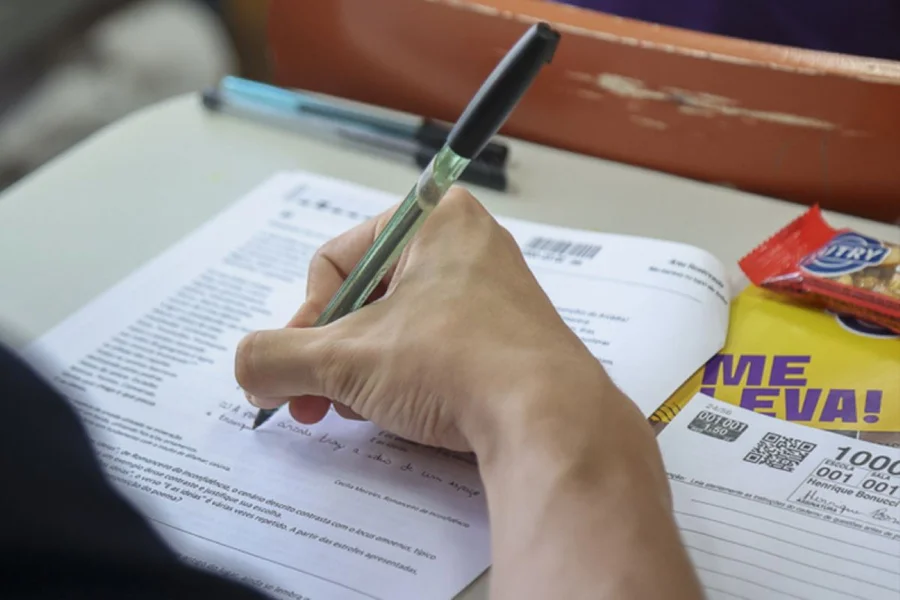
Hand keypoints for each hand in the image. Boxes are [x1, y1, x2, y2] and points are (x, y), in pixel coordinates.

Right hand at [234, 188, 626, 453]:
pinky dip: (408, 380)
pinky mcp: (508, 338)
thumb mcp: (347, 360)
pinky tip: (402, 413)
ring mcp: (493, 294)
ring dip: (365, 373)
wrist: (549, 419)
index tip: (298, 369)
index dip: (306, 320)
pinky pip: (438, 349)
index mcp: (434, 218)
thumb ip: (277, 357)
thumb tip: (247, 368)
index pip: (337, 261)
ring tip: (361, 411)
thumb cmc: (455, 362)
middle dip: (332, 355)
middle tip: (313, 401)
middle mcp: (467, 245)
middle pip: (366, 298)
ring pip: (399, 328)